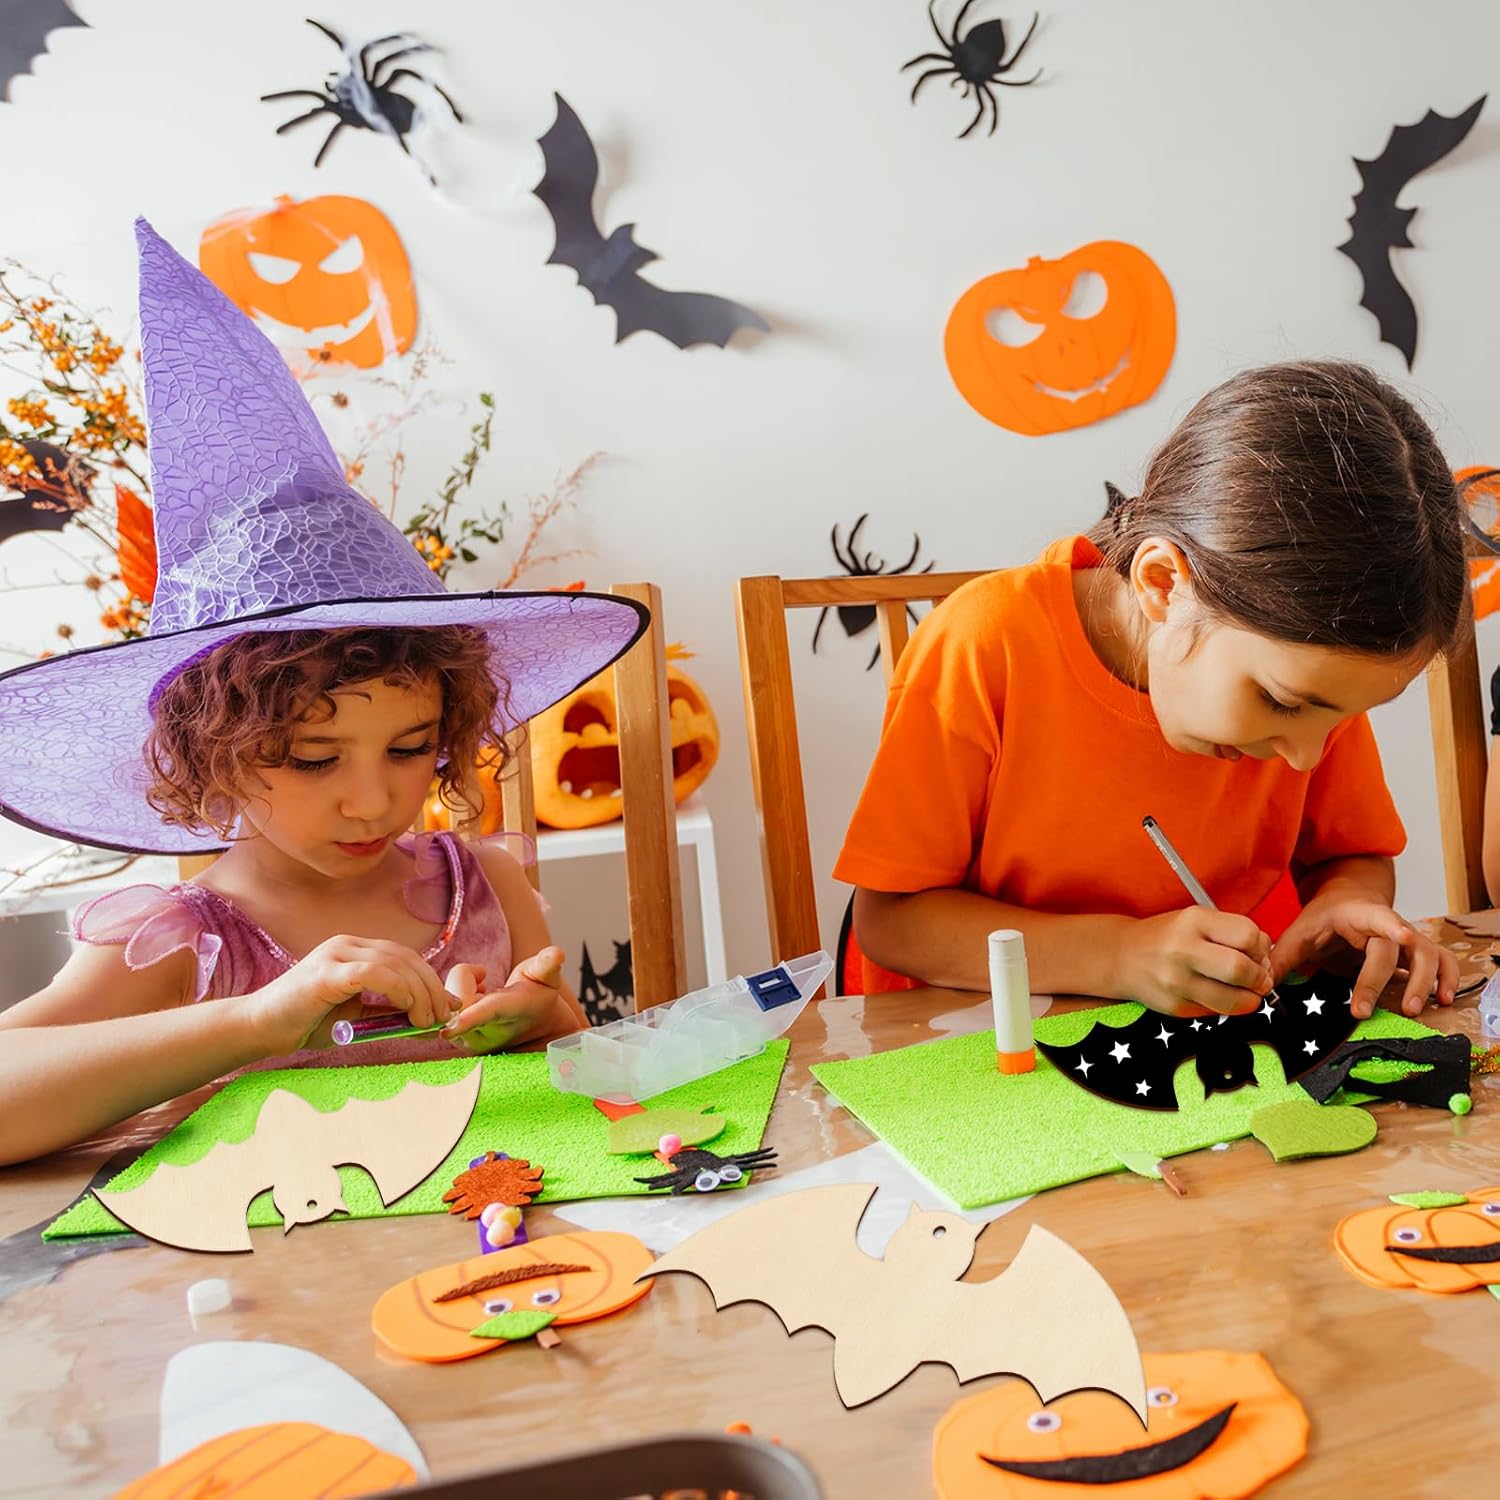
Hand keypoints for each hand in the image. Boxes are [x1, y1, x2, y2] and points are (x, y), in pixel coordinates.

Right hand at [244, 935, 449, 1054]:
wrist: (260, 1030)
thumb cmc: (307, 1024)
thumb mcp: (359, 1018)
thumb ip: (390, 1014)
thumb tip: (431, 1022)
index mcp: (355, 950)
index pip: (406, 957)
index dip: (432, 981)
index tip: (448, 1008)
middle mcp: (347, 945)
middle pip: (406, 958)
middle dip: (432, 988)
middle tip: (442, 1018)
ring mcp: (336, 955)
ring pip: (395, 964)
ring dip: (420, 993)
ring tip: (427, 1021)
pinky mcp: (326, 973)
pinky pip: (373, 973)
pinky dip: (398, 988)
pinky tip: (408, 1008)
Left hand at [442, 946, 571, 1053]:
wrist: (536, 1028)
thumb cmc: (538, 998)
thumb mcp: (548, 978)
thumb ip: (548, 964)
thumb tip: (557, 953)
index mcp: (508, 1011)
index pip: (485, 1015)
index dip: (467, 1020)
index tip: (448, 1031)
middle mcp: (486, 1032)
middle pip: (457, 996)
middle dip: (465, 977)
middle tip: (484, 977)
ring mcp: (470, 1040)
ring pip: (446, 1002)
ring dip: (460, 989)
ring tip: (481, 992)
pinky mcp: (457, 1042)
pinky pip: (439, 1011)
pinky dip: (452, 999)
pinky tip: (471, 1002)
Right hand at [1118, 907, 1273, 1016]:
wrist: (1122, 957)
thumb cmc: (1167, 937)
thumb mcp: (1196, 920)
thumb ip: (1232, 933)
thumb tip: (1268, 958)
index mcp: (1193, 921)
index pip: (1247, 935)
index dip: (1261, 948)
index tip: (1259, 954)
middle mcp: (1182, 949)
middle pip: (1241, 969)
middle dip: (1260, 978)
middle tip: (1260, 980)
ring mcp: (1176, 981)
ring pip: (1233, 1000)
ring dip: (1250, 1000)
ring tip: (1247, 992)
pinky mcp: (1174, 1006)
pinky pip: (1215, 1012)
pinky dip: (1226, 1007)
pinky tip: (1219, 996)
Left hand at [1271, 895, 1457, 1018]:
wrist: (1347, 900)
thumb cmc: (1323, 919)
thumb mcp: (1298, 934)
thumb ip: (1280, 959)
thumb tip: (1259, 988)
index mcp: (1357, 915)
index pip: (1377, 917)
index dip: (1390, 926)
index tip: (1403, 936)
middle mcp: (1389, 924)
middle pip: (1394, 948)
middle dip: (1379, 980)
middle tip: (1363, 1011)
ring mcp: (1408, 938)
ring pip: (1428, 954)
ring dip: (1423, 981)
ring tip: (1413, 1009)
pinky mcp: (1417, 953)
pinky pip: (1444, 962)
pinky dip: (1449, 978)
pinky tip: (1444, 1000)